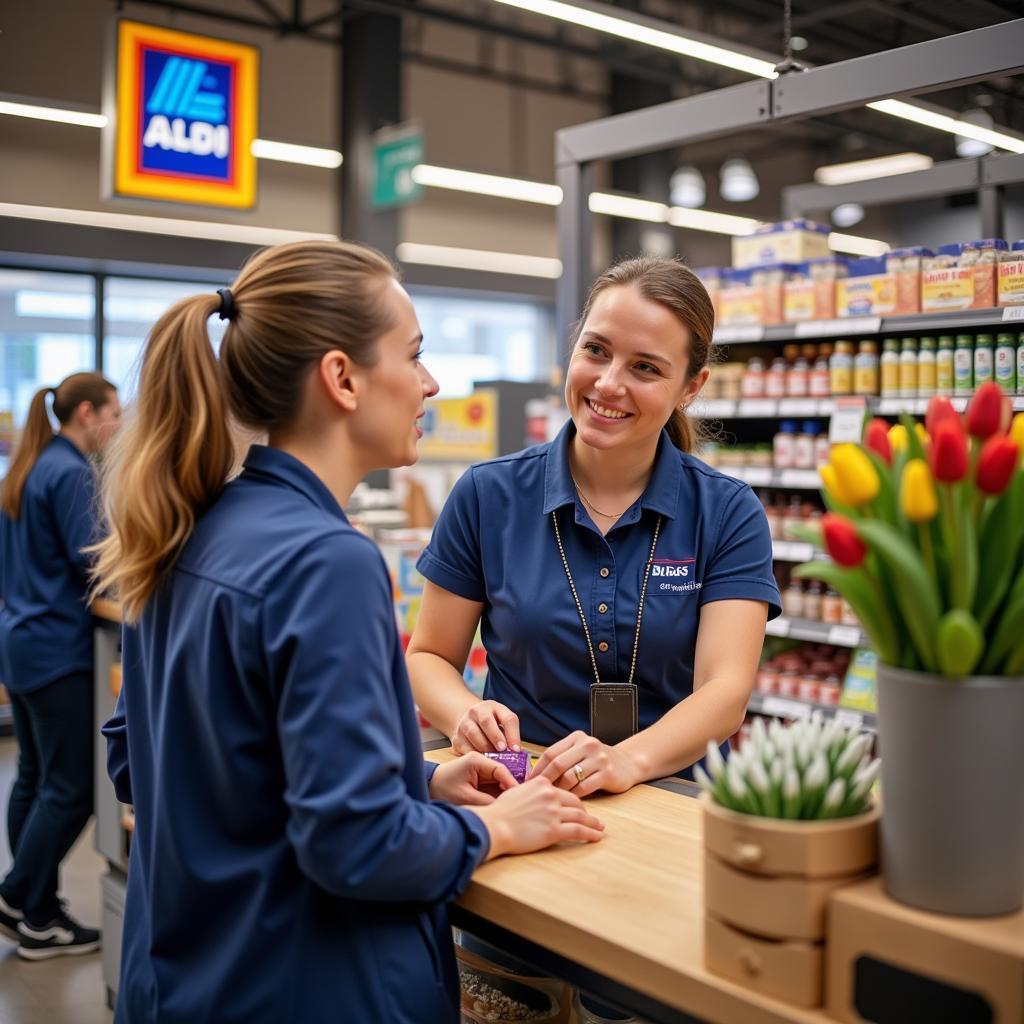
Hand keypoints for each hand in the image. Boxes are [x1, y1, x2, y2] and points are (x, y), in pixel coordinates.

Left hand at [428, 753, 517, 805]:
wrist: (430, 786)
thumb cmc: (443, 788)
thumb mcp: (465, 797)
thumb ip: (485, 801)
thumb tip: (503, 806)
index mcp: (476, 760)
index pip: (500, 769)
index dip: (511, 782)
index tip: (519, 794)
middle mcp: (481, 762)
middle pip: (503, 773)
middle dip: (511, 786)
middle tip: (519, 801)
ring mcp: (482, 769)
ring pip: (501, 780)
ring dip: (506, 790)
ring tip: (514, 803)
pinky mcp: (482, 778)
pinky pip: (495, 785)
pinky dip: (500, 793)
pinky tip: (505, 802)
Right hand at [451, 700, 520, 754]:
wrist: (468, 723)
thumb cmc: (491, 726)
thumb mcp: (503, 725)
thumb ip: (510, 736)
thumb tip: (519, 754)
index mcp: (494, 708)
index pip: (507, 718)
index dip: (513, 734)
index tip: (516, 750)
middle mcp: (477, 712)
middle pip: (486, 722)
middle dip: (496, 737)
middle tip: (502, 750)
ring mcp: (464, 723)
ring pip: (473, 734)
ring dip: (485, 748)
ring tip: (493, 759)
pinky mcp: (456, 737)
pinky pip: (464, 747)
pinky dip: (473, 755)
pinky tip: (481, 761)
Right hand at [470, 777, 604, 858]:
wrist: (494, 825)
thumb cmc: (500, 812)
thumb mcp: (516, 792)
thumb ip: (530, 791)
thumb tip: (534, 795)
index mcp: (542, 784)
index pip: (564, 791)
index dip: (574, 800)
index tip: (579, 806)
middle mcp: (551, 795)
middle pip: (576, 803)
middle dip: (585, 811)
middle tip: (593, 818)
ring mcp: (553, 812)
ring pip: (580, 816)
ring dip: (593, 823)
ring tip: (600, 828)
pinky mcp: (554, 830)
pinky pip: (578, 831)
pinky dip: (590, 834)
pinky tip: (596, 837)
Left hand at [531, 730, 641, 797]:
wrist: (628, 764)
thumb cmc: (597, 762)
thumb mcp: (580, 753)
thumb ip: (561, 758)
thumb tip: (535, 775)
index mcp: (577, 737)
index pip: (550, 753)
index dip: (537, 769)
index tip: (528, 782)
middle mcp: (588, 744)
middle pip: (558, 764)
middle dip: (545, 781)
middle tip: (538, 794)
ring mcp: (599, 758)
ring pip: (569, 778)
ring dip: (560, 790)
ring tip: (554, 798)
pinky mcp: (607, 773)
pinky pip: (583, 788)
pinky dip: (574, 795)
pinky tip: (571, 800)